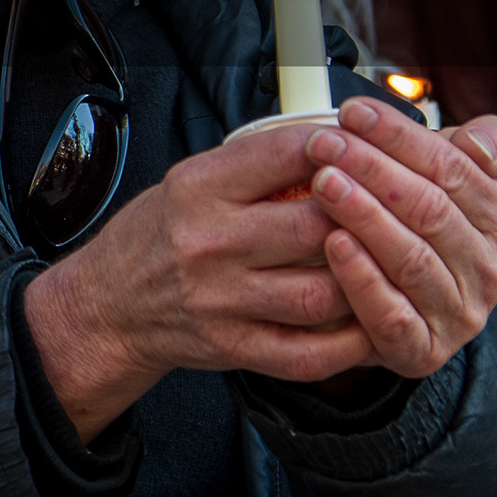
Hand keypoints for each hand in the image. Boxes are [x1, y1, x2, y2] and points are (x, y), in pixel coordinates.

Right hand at [22, 131, 375, 438]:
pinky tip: (366, 322)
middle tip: (387, 213)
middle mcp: (207, 243)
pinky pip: (307, 352)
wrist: (110, 306)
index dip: (338, 147)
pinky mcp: (232, 347)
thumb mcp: (191, 181)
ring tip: (381, 267)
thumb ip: (255, 167)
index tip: (364, 147)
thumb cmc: (160, 235)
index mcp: (197, 187)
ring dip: (363, 281)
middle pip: (314, 227)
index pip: (284, 155)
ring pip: (321, 292)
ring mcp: (220, 300)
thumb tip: (335, 144)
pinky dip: (348, 342)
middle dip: (363, 217)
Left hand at [293, 102, 496, 383]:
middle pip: (430, 209)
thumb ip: (468, 150)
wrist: (395, 312)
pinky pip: (392, 315)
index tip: (352, 111)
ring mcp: (460, 317)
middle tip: (324, 144)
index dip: (400, 136)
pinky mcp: (423, 352)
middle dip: (373, 169)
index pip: (454, 168)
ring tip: (323, 183)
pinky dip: (361, 278)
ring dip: (364, 216)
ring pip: (411, 258)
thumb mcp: (445, 183)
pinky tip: (332, 245)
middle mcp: (491, 272)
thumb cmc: (415, 230)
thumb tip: (480, 142)